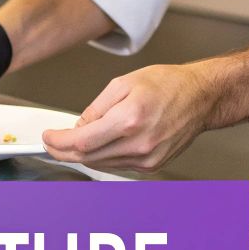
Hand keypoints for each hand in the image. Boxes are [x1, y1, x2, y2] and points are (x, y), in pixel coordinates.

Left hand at [43, 63, 225, 172]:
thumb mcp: (123, 83)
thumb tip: (79, 126)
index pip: (81, 141)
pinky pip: (117, 165)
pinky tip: (100, 144)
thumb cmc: (168, 85)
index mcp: (129, 119)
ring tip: (73, 140)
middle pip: (87, 157)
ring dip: (82, 155)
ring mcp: (146, 158)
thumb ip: (96, 108)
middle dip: (63, 151)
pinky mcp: (151, 165)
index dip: (58, 142)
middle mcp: (138, 144)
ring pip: (100, 164)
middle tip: (52, 142)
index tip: (48, 137)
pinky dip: (102, 156)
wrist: (200, 98)